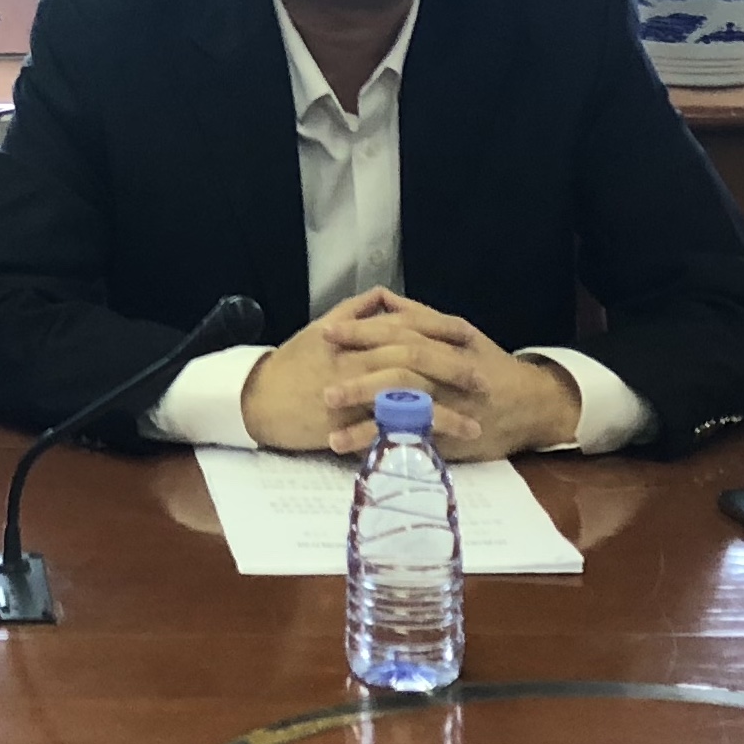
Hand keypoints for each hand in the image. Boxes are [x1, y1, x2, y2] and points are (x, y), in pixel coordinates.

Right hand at [236, 308, 485, 457]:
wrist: (260, 400)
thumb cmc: (290, 364)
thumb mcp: (321, 328)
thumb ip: (355, 311)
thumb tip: (384, 296)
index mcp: (357, 336)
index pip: (408, 328)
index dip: (440, 332)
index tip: (469, 339)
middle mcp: (361, 361)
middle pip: (417, 359)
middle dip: (454, 368)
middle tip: (484, 379)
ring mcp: (358, 393)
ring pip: (411, 395)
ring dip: (448, 408)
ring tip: (477, 421)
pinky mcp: (352, 424)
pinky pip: (395, 429)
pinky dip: (424, 436)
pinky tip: (445, 447)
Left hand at [319, 290, 583, 459]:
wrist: (533, 404)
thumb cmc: (489, 365)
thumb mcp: (461, 334)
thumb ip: (420, 316)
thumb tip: (382, 298)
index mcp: (449, 340)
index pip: (401, 331)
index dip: (363, 331)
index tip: (326, 332)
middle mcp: (450, 370)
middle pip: (401, 367)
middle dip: (358, 374)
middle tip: (321, 384)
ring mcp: (452, 404)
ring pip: (407, 405)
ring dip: (366, 415)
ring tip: (329, 423)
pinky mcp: (452, 436)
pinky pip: (413, 438)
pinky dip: (383, 442)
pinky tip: (353, 447)